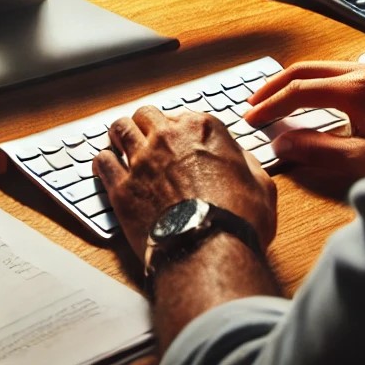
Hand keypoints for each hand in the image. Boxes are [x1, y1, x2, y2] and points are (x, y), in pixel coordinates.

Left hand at [93, 108, 276, 257]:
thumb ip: (247, 164)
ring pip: (120, 129)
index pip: (184, 114)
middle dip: (146, 124)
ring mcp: (141, 159)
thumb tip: (239, 158)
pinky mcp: (122, 186)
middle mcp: (168, 136)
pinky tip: (105, 166)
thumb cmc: (238, 221)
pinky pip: (103, 162)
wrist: (209, 250)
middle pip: (146, 115)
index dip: (179, 127)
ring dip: (120, 134)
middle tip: (146, 136)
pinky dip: (103, 162)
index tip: (178, 137)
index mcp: (203, 130)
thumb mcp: (261, 187)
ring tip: (120, 142)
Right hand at [244, 61, 364, 180]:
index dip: (271, 105)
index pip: (298, 90)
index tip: (252, 119)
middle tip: (252, 104)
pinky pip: (336, 71)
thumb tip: (280, 144)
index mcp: (357, 89)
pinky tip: (308, 96)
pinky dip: (313, 81)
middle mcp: (364, 70)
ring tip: (273, 99)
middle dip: (274, 87)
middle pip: (304, 69)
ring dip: (292, 82)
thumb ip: (322, 151)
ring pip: (320, 68)